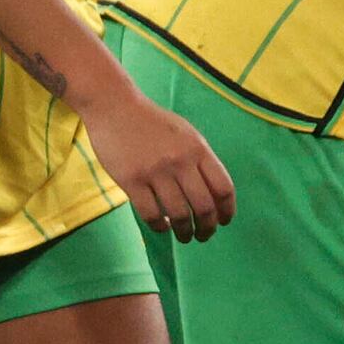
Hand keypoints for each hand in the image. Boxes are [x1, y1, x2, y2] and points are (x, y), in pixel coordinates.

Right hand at [86, 85, 233, 239]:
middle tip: (203, 235)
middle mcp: (181, 161)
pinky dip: (160, 226)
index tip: (224, 222)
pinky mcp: (131, 180)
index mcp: (199, 149)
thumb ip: (201, 160)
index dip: (227, 210)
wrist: (116, 108)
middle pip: (204, 206)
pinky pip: (151, 214)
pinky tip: (162, 227)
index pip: (223, 188)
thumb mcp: (187, 134)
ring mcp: (156, 172)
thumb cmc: (153, 123)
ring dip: (184, 232)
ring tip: (184, 236)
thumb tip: (214, 195)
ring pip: (178, 214)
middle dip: (207, 228)